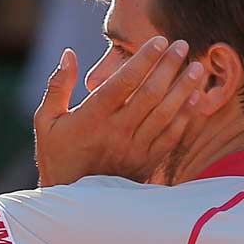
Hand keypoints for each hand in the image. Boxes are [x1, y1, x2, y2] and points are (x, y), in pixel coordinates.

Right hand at [35, 36, 203, 185]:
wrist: (71, 203)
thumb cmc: (57, 156)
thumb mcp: (47, 121)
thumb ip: (58, 86)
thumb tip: (69, 53)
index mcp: (91, 119)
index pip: (122, 83)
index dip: (142, 60)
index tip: (159, 41)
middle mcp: (116, 133)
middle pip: (149, 94)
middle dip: (168, 67)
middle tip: (182, 45)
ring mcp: (134, 150)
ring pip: (165, 114)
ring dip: (183, 89)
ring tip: (197, 67)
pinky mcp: (147, 164)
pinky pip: (171, 137)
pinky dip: (186, 117)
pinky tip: (196, 99)